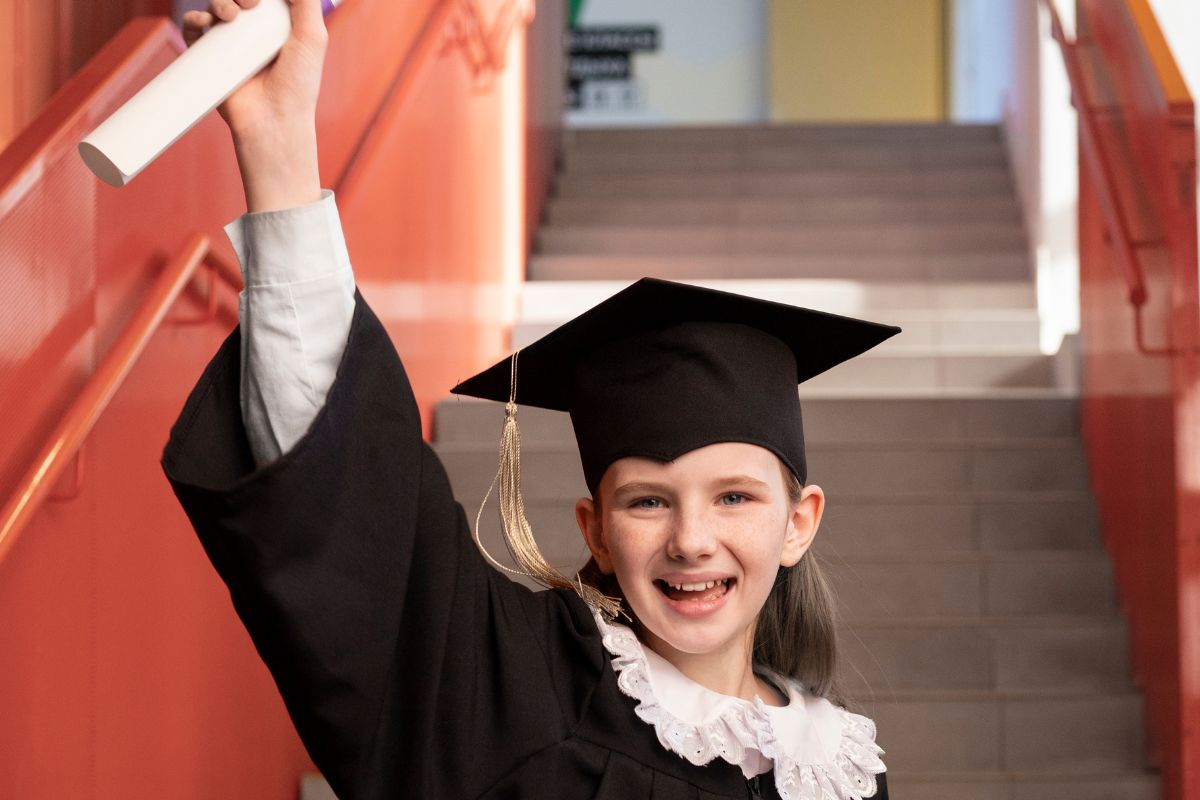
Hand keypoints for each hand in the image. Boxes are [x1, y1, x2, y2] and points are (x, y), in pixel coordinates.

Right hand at [182, 0, 326, 210]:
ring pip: (215, 6)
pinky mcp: (210, 57)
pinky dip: (193, 19)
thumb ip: (306, 2)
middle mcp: (253, 31)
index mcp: (278, 24)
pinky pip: (193, 29)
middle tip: (249, 5)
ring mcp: (230, 43)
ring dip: (217, 1)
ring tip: (229, 15)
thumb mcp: (312, 36)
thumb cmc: (298, 82)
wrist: (273, 118)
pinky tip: (203, 22)